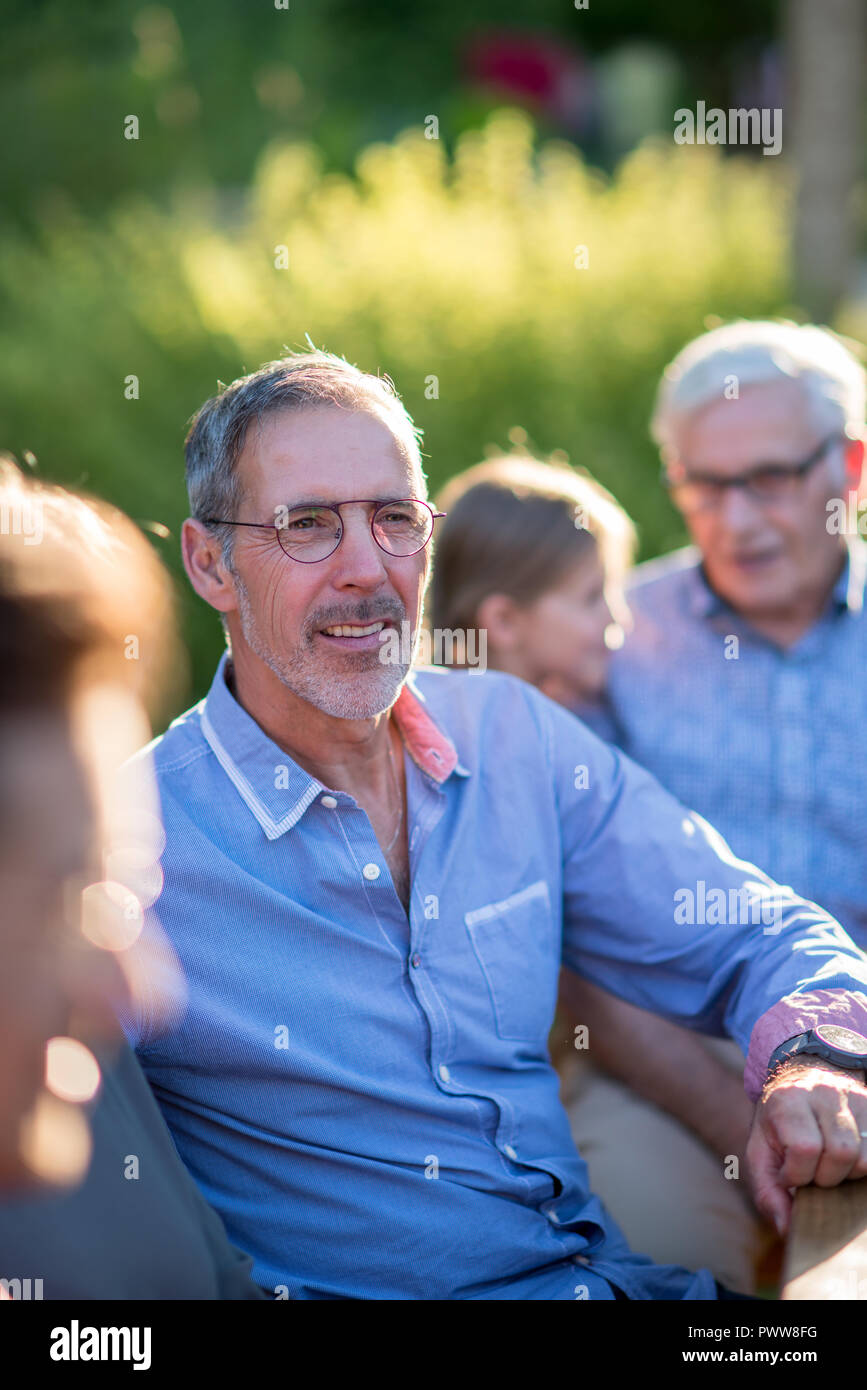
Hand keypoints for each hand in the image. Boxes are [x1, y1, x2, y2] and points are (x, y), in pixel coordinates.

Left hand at [746, 1058, 866, 1234]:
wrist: (800, 1077)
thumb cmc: (777, 1121)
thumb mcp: (759, 1150)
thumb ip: (767, 1190)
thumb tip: (786, 1228)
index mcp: (788, 1100)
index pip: (806, 1149)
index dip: (797, 1174)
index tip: (789, 1174)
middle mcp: (824, 1093)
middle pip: (841, 1153)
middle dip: (825, 1177)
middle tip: (811, 1173)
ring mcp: (854, 1099)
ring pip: (865, 1157)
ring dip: (846, 1173)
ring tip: (828, 1165)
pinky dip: (863, 1165)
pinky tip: (845, 1161)